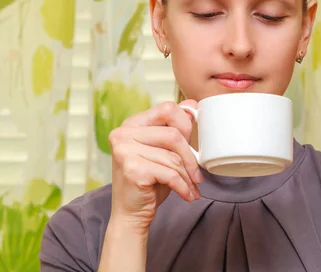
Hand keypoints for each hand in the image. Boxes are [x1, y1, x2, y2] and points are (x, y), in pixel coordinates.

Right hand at [108, 99, 203, 231]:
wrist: (131, 215)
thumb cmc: (150, 182)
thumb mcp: (164, 152)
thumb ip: (175, 129)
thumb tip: (193, 105)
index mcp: (131, 124)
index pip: (167, 109)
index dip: (185, 125)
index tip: (192, 144)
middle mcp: (123, 133)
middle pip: (173, 135)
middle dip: (190, 158)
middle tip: (197, 175)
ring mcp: (125, 151)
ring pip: (173, 157)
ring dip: (187, 177)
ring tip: (191, 188)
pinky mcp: (132, 169)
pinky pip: (170, 174)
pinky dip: (183, 187)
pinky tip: (186, 195)